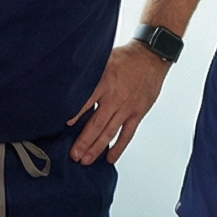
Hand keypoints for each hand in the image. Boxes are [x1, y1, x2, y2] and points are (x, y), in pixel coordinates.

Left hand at [68, 41, 169, 164]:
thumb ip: (89, 74)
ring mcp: (127, 108)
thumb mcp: (103, 59)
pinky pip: (127, 134)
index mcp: (104, 83)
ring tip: (86, 160)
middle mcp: (115, 98)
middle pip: (97, 123)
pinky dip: (119, 147)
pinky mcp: (137, 113)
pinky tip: (110, 158)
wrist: (152, 56)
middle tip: (74, 155)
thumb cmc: (126, 57)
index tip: (65, 127)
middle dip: (84, 141)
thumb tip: (69, 84)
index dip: (75, 115)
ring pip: (110, 132)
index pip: (86, 102)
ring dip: (97, 148)